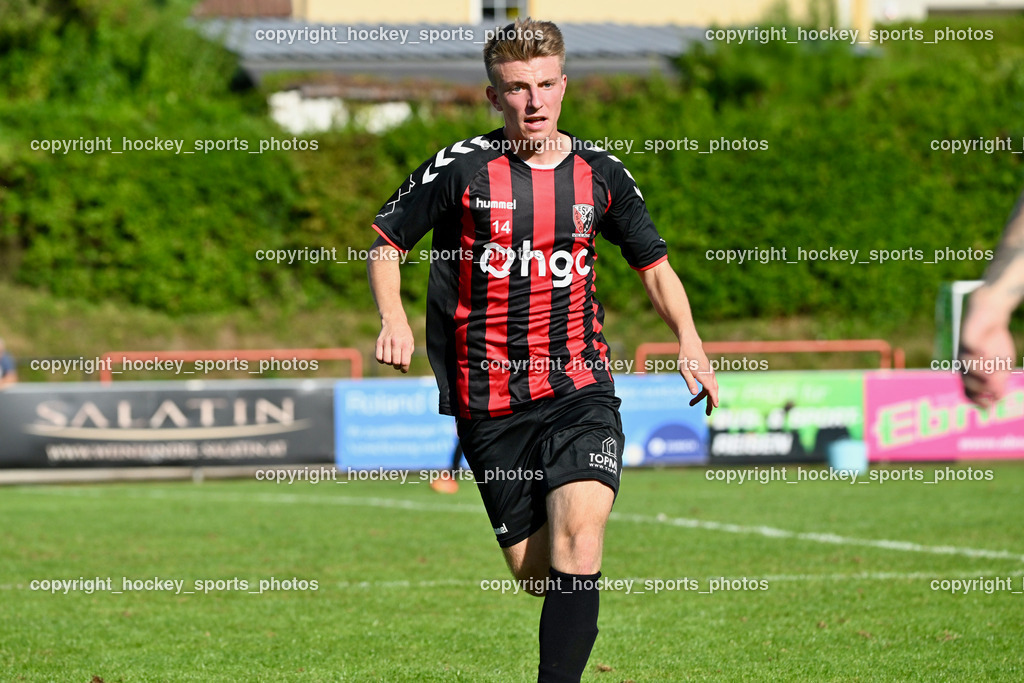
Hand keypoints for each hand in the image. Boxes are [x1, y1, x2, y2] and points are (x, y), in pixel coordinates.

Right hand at [375, 318, 414, 372]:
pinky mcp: (378, 342)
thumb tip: (404, 365)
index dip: (404, 368)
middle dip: (397, 366)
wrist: (394, 321)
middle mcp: (396, 342)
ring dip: (389, 363)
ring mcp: (386, 342)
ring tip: (392, 358)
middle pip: (395, 362)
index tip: (404, 369)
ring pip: (386, 361)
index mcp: (405, 343)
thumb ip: (408, 353)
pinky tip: (385, 356)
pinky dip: (381, 360)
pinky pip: (378, 357)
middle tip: (398, 364)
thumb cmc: (404, 334)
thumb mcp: (410, 341)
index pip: (405, 361)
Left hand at [679, 340, 718, 415]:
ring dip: (706, 398)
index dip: (714, 398)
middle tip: (708, 414)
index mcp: (703, 374)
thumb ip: (689, 382)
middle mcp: (709, 374)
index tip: (716, 406)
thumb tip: (693, 393)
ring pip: (711, 388)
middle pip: (712, 391)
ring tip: (693, 404)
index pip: (711, 389)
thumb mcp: (684, 371)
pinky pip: (709, 384)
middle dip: (711, 402)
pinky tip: (699, 396)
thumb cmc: (685, 357)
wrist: (691, 345)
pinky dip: (706, 391)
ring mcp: (710, 373)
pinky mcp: (708, 372)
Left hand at [959, 291, 1015, 407]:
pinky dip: (976, 352)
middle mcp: (964, 365)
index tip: (989, 406)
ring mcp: (964, 351)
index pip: (969, 392)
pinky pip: (968, 346)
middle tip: (993, 389)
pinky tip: (984, 353)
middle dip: (979, 388)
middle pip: (966, 380)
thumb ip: (999, 381)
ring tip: (991, 375)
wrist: (991, 318)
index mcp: (972, 374)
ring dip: (978, 372)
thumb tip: (997, 398)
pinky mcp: (966, 337)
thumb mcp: (1002, 366)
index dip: (977, 401)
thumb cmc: (995, 344)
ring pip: (965, 365)